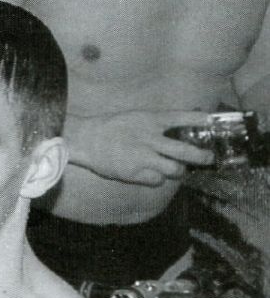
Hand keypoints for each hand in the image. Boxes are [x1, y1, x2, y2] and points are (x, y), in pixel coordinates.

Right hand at [65, 110, 215, 184]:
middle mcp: (151, 138)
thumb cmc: (110, 128)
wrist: (86, 140)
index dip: (201, 121)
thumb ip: (156, 122)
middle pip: (186, 150)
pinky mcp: (135, 172)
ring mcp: (144, 157)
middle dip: (201, 156)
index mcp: (151, 120)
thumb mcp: (136, 117)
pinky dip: (157, 179)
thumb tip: (177, 127)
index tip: (211, 123)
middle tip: (207, 159)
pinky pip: (157, 180)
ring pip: (174, 169)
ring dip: (178, 171)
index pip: (184, 118)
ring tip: (176, 170)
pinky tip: (152, 175)